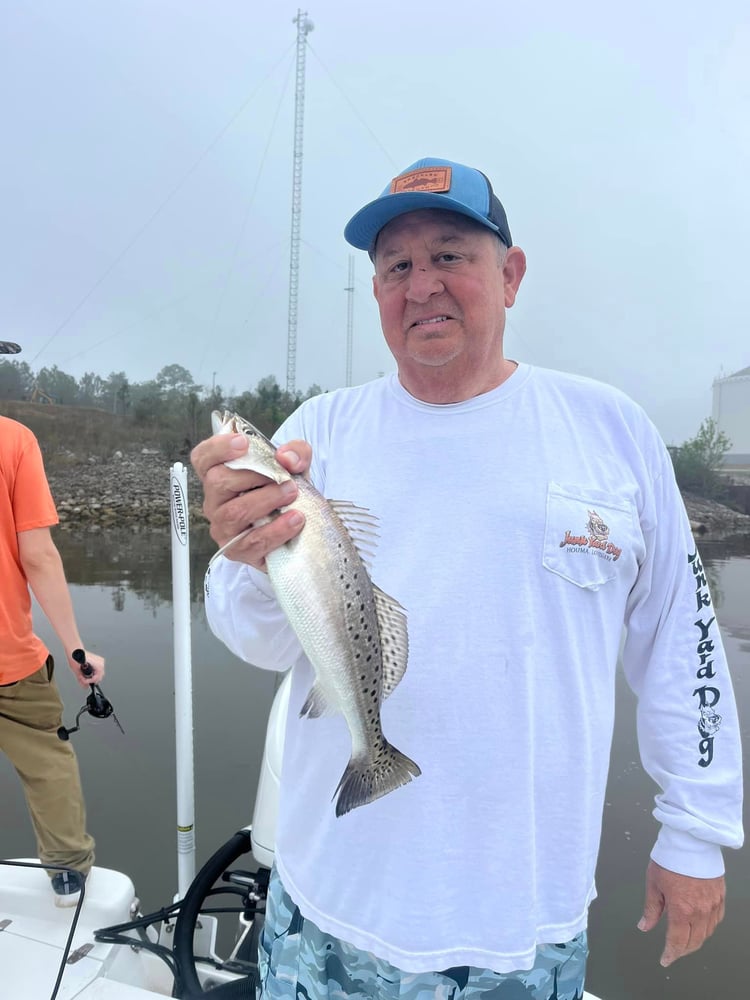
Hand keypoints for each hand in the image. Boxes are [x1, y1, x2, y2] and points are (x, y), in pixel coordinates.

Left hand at [68, 649, 105, 688]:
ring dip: (91, 676)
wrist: (75, 650)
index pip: (97, 678)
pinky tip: (85, 671)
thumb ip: (82, 680)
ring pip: (98, 673)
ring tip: (83, 675)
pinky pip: (97, 669)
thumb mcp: (77, 671)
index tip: (84, 682)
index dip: (89, 681)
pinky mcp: (98, 660)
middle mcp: (101, 663)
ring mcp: (100, 661)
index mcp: (98, 665)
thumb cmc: (76, 657)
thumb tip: (85, 686)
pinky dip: (92, 672)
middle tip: (83, 679)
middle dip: (90, 679)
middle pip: (99, 676)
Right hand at [191, 432, 310, 570]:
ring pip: (234, 513)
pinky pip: (253, 541)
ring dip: (266, 501)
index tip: (243, 443)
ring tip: (292, 494)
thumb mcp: (294, 466)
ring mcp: (223, 527)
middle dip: (253, 475)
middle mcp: (215, 501)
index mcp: (219, 475)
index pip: (203, 458)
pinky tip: (295, 520)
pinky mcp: (238, 550)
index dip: (218, 448)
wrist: (297, 527)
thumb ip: (295, 453)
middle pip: (217, 482)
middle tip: (283, 476)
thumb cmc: (284, 492)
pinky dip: (276, 529)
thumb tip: (287, 458)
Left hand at [638, 859, 724, 966]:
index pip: (677, 941)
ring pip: (706, 933)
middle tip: (673, 952)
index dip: (670, 954)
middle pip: (694, 942)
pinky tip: (699, 926)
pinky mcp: (720, 896)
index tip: (665, 959)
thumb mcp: (653, 883)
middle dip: (682, 950)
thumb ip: (651, 908)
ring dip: (695, 941)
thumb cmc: (670, 859)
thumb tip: (644, 926)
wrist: (691, 841)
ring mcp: (712, 904)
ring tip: (684, 940)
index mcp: (681, 909)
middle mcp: (699, 911)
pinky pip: (716, 920)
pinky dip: (707, 928)